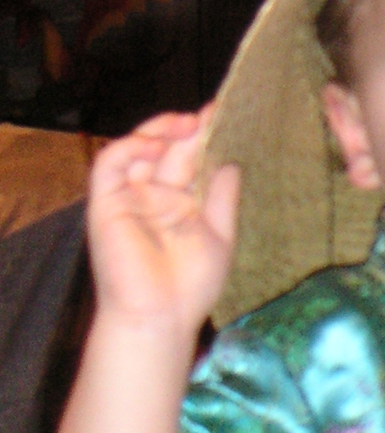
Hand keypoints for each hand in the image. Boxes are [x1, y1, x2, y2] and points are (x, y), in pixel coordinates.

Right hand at [87, 107, 239, 335]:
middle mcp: (152, 196)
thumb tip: (232, 163)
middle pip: (167, 151)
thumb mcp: (219, 235)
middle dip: (187, 129)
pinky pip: (109, 165)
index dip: (203, 138)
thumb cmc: (190, 287)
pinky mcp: (104, 204)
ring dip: (159, 131)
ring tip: (188, 123)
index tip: (224, 117)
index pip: (189, 160)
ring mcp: (128, 198)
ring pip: (135, 150)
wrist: (159, 318)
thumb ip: (222, 198)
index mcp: (179, 203)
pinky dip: (130, 148)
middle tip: (210, 114)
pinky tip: (156, 144)